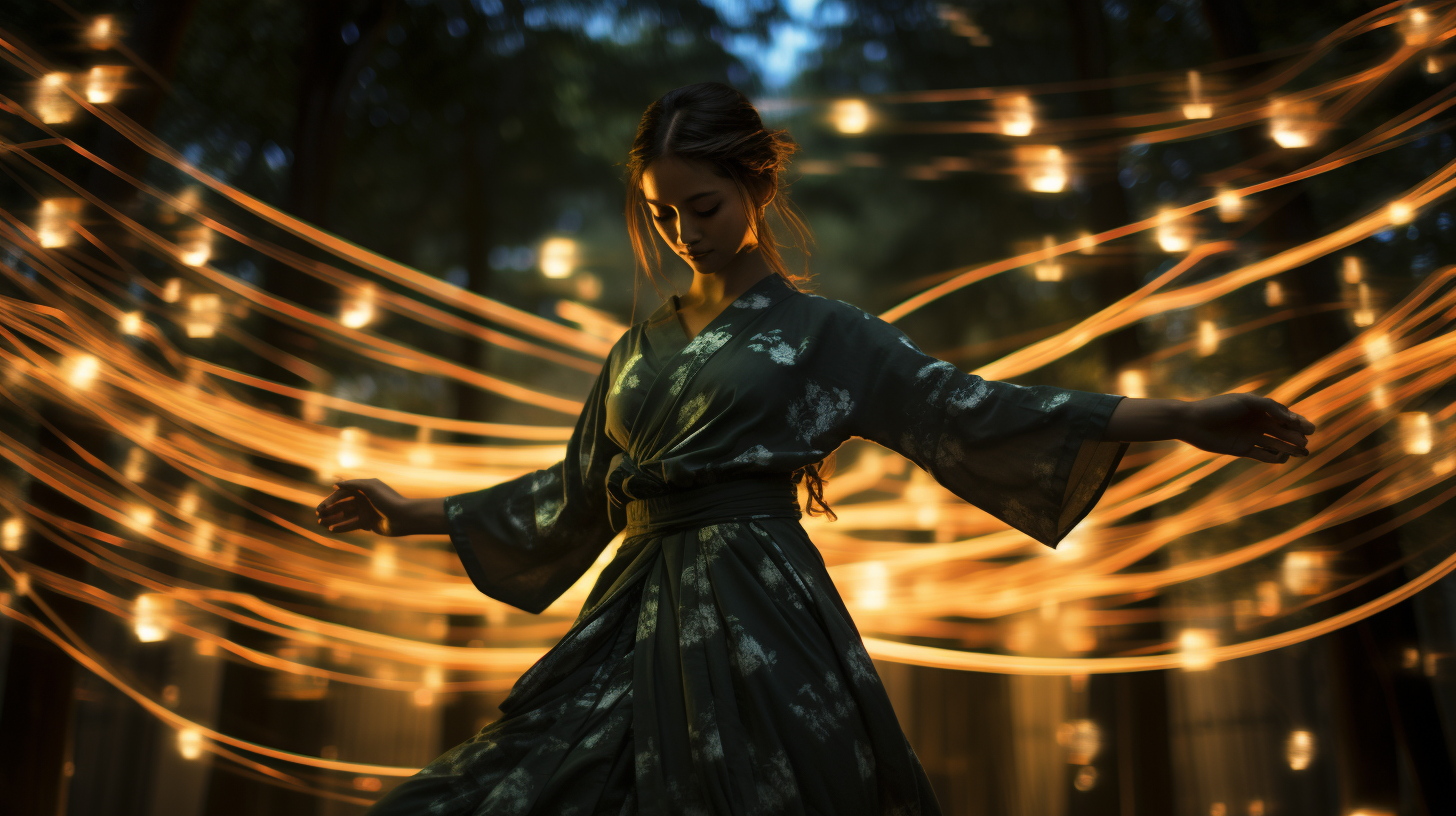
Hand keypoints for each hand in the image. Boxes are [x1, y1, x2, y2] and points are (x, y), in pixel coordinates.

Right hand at [316, 478, 410, 535]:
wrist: (404, 517)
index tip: (320, 508)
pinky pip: (352, 524)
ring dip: (333, 518)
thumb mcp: (370, 487)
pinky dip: (342, 527)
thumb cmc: (388, 500)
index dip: (330, 500)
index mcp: (364, 488)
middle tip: (318, 516)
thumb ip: (352, 484)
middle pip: (342, 504)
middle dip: (330, 509)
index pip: (342, 493)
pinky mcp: (369, 522)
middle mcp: (364, 499)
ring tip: (321, 523)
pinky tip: (331, 530)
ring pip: (345, 514)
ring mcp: (366, 511)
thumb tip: (335, 484)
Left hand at [1179, 392, 1316, 462]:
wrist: (1192, 422)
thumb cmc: (1218, 407)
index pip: (1284, 417)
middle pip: (1282, 431)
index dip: (1298, 422)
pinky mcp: (1242, 449)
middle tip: (1306, 442)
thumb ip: (1270, 406)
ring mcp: (1250, 437)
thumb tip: (1291, 417)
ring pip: (1275, 444)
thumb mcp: (1245, 402)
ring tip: (1302, 452)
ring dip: (1289, 448)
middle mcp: (1256, 423)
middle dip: (1296, 437)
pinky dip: (1273, 457)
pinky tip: (1281, 458)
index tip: (1309, 429)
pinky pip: (1262, 455)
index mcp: (1259, 409)